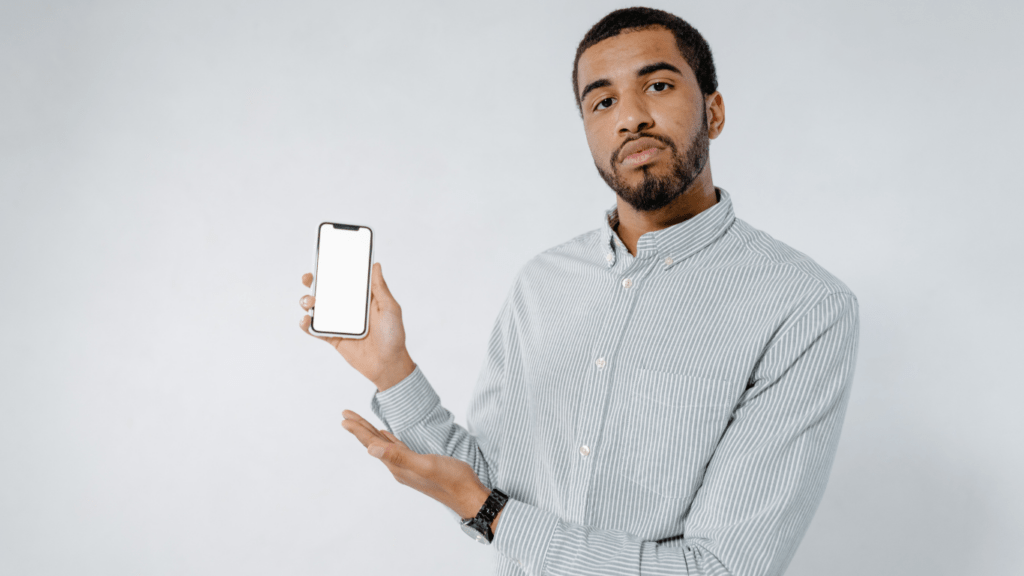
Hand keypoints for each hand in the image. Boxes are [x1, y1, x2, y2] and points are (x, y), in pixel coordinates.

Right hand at [299, 262, 415, 390]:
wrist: (388, 364)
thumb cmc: (393, 335)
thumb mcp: (390, 308)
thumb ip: (380, 288)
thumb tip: (375, 265)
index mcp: (361, 298)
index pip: (344, 279)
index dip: (333, 268)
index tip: (324, 258)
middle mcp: (347, 307)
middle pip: (325, 290)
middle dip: (313, 281)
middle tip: (309, 278)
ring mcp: (338, 322)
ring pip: (316, 308)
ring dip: (307, 301)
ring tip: (312, 302)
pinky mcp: (332, 337)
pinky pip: (314, 330)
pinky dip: (306, 324)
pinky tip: (306, 320)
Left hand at [340, 410, 491, 521]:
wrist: (468, 494)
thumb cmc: (451, 479)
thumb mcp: (425, 465)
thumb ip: (399, 456)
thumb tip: (370, 450)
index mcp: (398, 466)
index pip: (373, 444)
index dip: (358, 430)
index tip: (344, 417)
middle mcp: (399, 467)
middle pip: (374, 444)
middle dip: (359, 429)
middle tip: (345, 414)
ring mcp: (408, 466)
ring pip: (384, 445)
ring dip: (371, 433)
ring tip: (359, 423)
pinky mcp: (418, 464)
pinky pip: (397, 449)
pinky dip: (388, 440)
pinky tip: (385, 436)